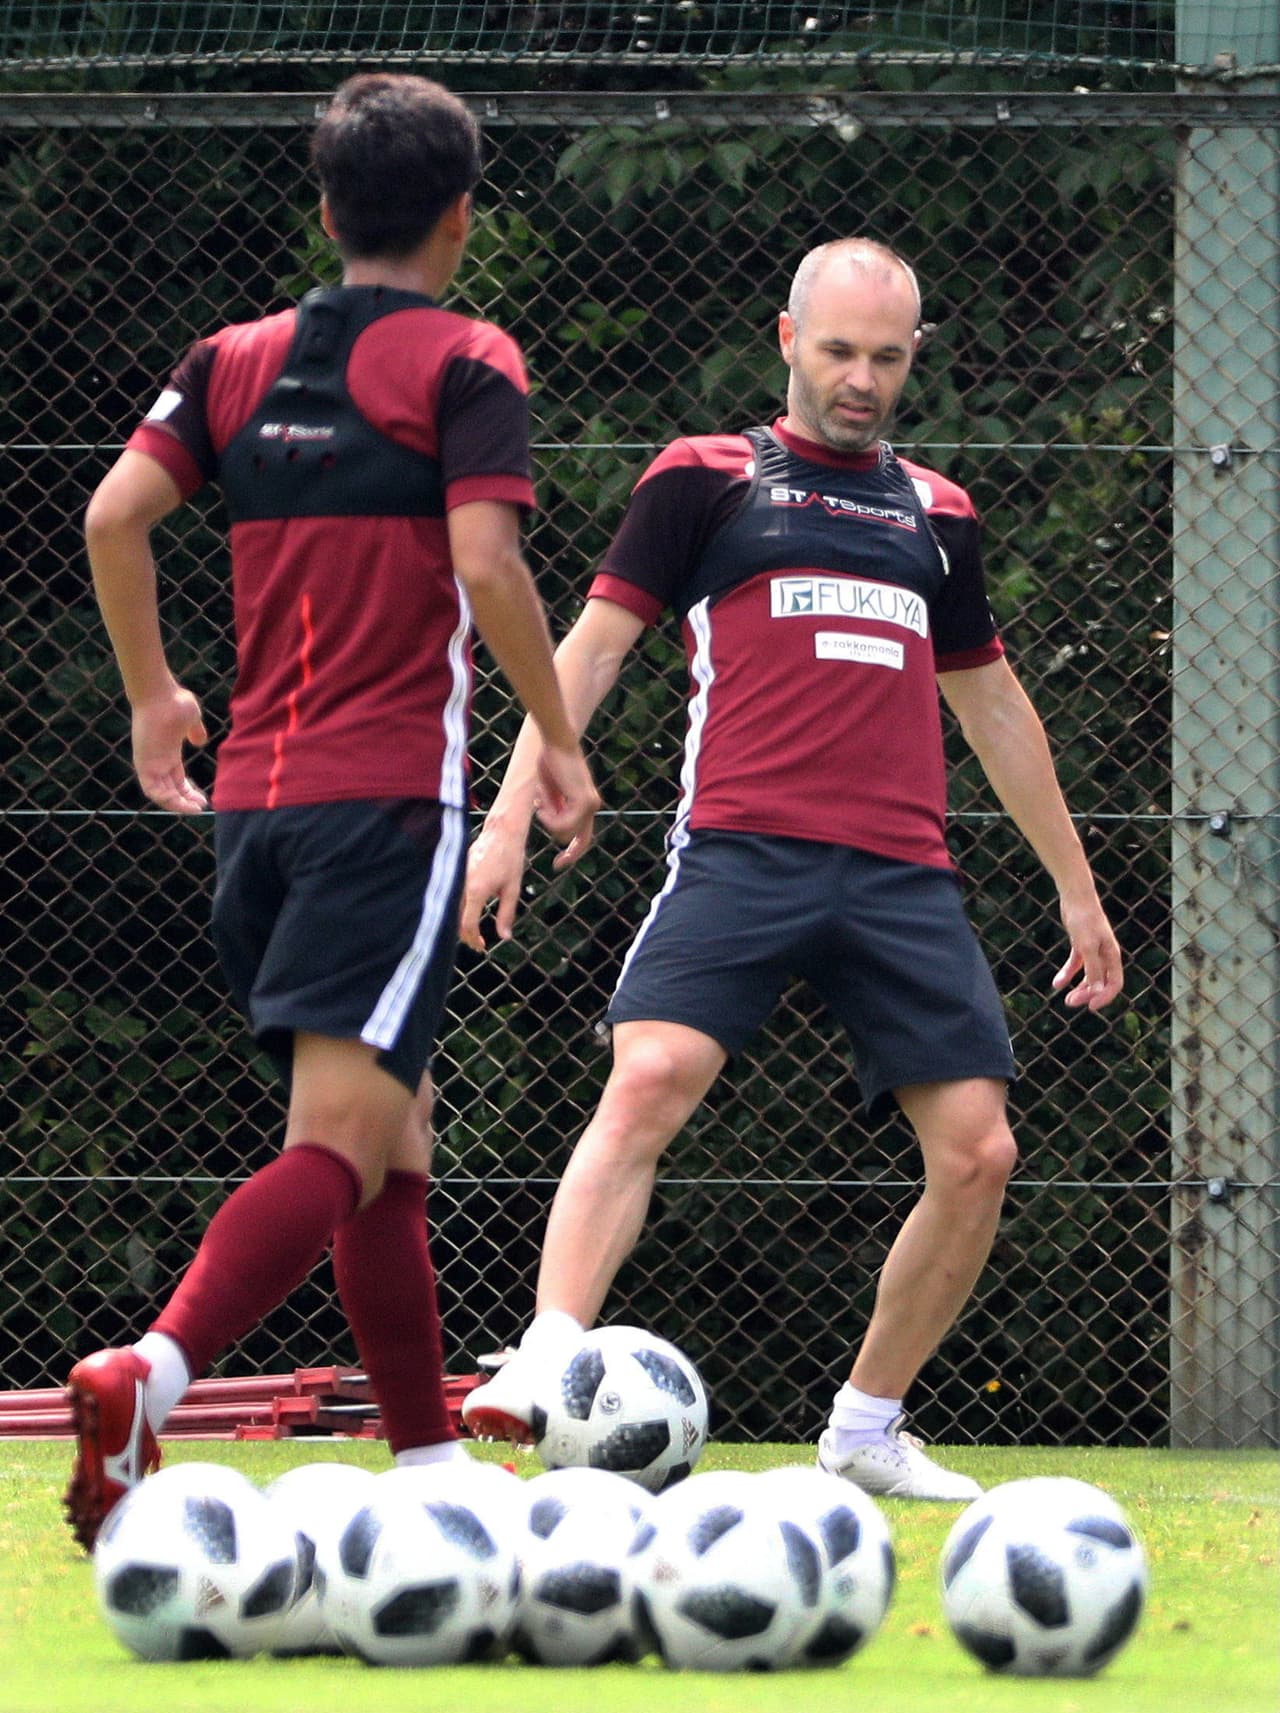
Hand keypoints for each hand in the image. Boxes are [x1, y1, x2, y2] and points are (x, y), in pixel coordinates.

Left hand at [131, 686, 208, 813]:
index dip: (189, 791)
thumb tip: (200, 740)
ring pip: (161, 793)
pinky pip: (152, 790)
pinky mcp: (144, 763)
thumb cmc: (175, 702)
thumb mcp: (191, 720)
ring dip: (177, 804)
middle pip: (170, 789)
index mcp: (167, 753)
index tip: (203, 799)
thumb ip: (195, 732)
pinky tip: (183, 805)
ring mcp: (149, 763)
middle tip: (201, 806)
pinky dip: (167, 800)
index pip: (176, 779)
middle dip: (185, 800)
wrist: (159, 694)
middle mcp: (157, 761)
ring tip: (194, 809)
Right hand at [459, 818, 529, 951]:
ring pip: (452, 908)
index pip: (467, 924)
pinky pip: (453, 895)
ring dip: (461, 923)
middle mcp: (462, 885)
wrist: (501, 832)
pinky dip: (458, 909)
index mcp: (476, 891)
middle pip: (456, 919)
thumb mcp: (512, 889)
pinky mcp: (456, 871)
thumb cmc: (510, 859)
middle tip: (479, 944)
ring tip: (475, 933)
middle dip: (466, 935)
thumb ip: (507, 914)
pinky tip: (469, 914)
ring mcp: (457, 876)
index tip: (482, 947)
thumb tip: (505, 937)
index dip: (473, 939)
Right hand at [532, 742, 599, 872]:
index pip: (583, 838)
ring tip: (543, 795)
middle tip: (549, 835)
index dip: (572, 853)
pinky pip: (561, 823)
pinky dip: (547, 816)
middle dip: (559, 837)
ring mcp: (590, 805)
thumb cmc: (550, 761)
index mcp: (586, 805)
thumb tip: (552, 825)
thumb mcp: (551, 792)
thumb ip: (555, 809)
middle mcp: (592, 806)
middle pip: (573, 838)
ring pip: (563, 832)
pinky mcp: (583, 802)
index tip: (558, 864)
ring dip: (547, 818)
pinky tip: (541, 800)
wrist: (557, 742)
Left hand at [1052, 896, 1122, 1010]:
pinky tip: (1056, 984)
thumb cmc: (1084, 920)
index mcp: (1113, 956)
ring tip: (1066, 999)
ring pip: (1089, 976)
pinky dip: (1067, 974)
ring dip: (1079, 989)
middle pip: (1101, 982)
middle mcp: (1105, 955)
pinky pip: (1076, 965)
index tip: (1090, 1008)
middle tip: (1070, 1003)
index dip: (1105, 997)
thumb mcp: (1087, 947)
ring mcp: (1093, 950)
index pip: (1115, 983)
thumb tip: (1097, 993)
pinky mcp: (1081, 945)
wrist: (1075, 897)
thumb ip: (1093, 970)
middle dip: (1088, 995)